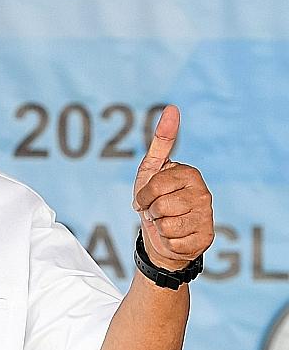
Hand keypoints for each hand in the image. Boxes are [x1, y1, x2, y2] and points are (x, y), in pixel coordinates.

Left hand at [132, 105, 213, 269]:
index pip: (154, 186)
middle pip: (160, 206)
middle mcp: (203, 193)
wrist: (164, 234)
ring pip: (166, 224)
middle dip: (151, 211)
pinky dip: (168, 241)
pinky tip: (176, 236)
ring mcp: (206, 216)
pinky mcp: (205, 237)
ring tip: (167, 222)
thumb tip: (172, 107)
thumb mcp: (152, 170)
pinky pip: (173, 241)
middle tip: (157, 211)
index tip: (146, 197)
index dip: (143, 196)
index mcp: (190, 174)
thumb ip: (161, 141)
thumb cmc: (155, 200)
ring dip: (159, 226)